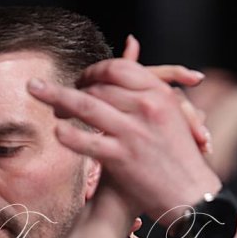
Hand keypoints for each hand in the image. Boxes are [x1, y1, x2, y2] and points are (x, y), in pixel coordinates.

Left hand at [28, 36, 221, 225]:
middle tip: (55, 97)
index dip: (93, 71)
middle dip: (73, 89)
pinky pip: (87, 142)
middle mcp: (147, 107)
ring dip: (60, 101)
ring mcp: (133, 132)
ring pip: (87, 107)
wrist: (191, 195)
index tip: (81, 80)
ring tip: (46, 104)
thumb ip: (146, 85)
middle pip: (98, 87)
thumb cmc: (180, 157)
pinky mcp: (122, 157)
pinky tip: (57, 133)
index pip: (118, 69)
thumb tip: (130, 42)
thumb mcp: (173, 112)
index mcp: (160, 93)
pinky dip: (69, 136)